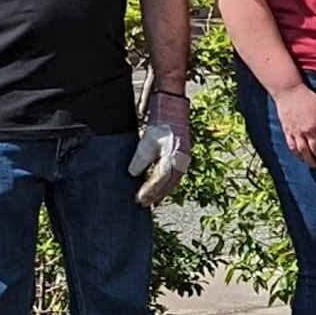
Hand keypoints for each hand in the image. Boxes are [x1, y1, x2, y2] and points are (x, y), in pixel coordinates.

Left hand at [128, 91, 191, 207]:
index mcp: (172, 160)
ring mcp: (182, 162)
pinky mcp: (181, 159)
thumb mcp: (147, 140)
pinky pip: (173, 176)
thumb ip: (140, 159)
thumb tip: (132, 174)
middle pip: (166, 185)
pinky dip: (165, 185)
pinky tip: (158, 188)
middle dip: (154, 196)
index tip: (138, 199)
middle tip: (141, 203)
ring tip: (150, 201)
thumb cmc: (161, 124)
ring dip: (160, 192)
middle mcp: (180, 163)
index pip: (159, 181)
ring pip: (171, 183)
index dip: (148, 192)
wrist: (174, 110)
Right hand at [275, 83, 315, 167]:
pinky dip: (297, 154)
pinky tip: (301, 159)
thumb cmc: (308, 98)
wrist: (289, 92)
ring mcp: (296, 132)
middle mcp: (308, 130)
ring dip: (309, 160)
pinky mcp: (287, 131)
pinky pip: (292, 146)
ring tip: (314, 166)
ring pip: (304, 151)